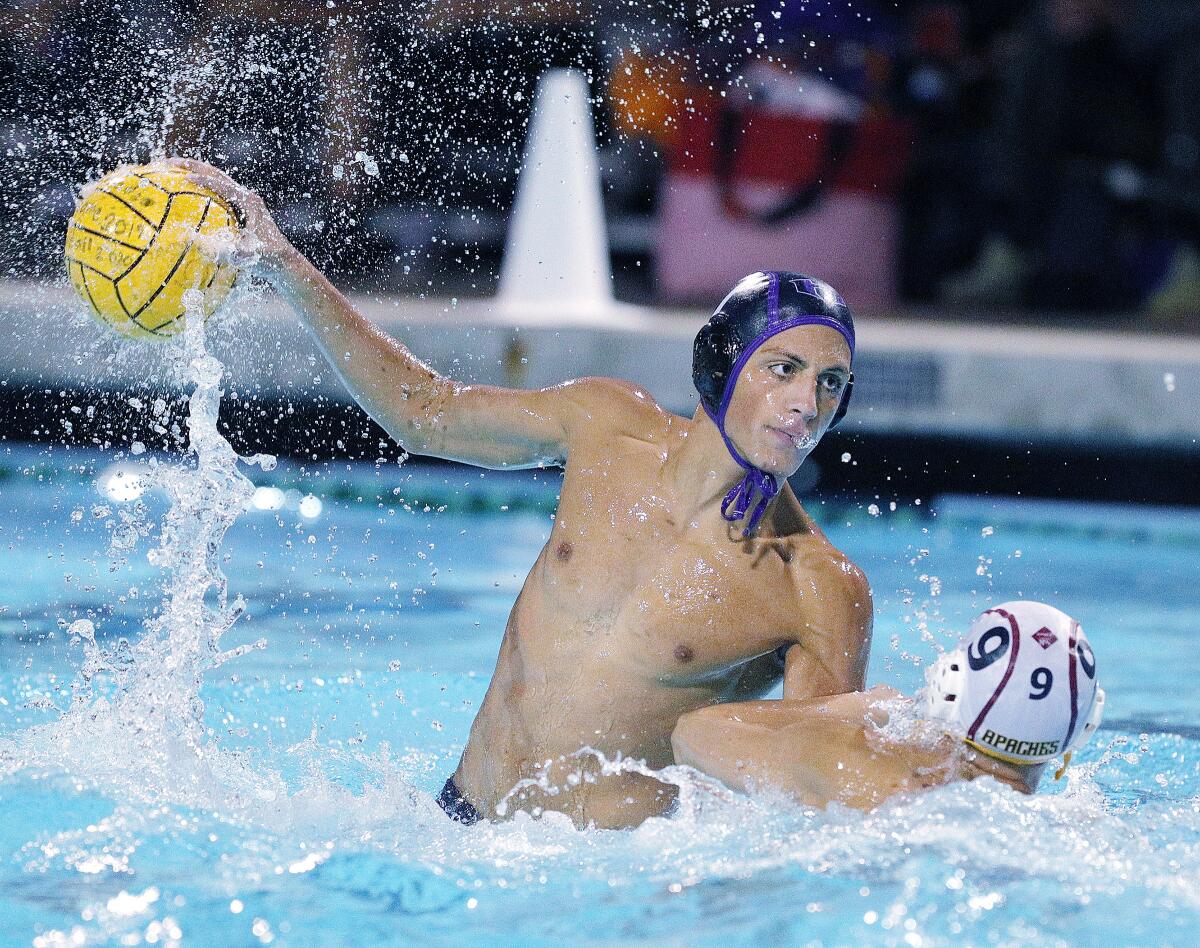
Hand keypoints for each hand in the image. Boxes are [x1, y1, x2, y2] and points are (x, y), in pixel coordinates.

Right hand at [165, 157, 291, 273]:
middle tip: (168, 163)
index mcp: (249, 203)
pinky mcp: (240, 205)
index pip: (223, 186)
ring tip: (170, 168)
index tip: (183, 178)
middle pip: (216, 174)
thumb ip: (228, 252)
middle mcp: (246, 196)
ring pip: (216, 178)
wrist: (284, 259)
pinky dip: (200, 185)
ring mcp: (243, 199)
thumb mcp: (249, 255)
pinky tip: (182, 188)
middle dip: (192, 165)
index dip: (203, 181)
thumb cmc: (268, 258)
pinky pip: (217, 190)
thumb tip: (200, 246)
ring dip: (194, 171)